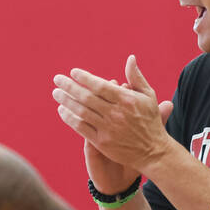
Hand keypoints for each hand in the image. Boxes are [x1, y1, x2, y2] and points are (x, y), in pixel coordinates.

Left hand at [53, 56, 173, 176]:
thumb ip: (136, 77)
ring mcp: (108, 129)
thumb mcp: (148, 96)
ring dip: (66, 101)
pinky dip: (70, 118)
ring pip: (81, 111)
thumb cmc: (150, 121)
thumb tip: (130, 58)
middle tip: (57, 79)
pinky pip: (81, 128)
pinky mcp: (102, 142)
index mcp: (126, 100)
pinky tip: (62, 111)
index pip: (100, 85)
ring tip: (56, 93)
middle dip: (69, 86)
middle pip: (87, 97)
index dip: (85, 78)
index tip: (73, 72)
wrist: (153, 151)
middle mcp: (116, 114)